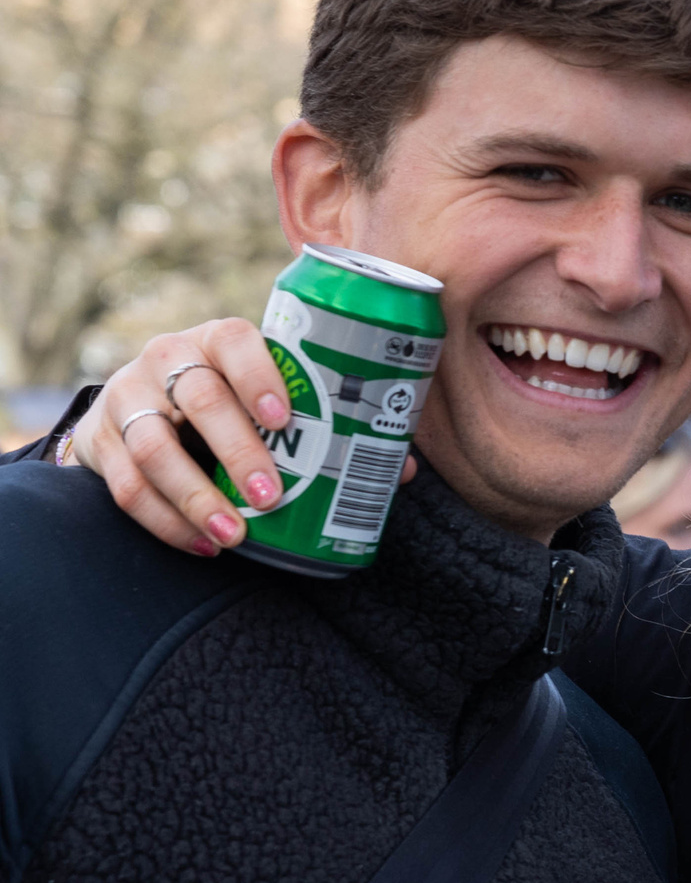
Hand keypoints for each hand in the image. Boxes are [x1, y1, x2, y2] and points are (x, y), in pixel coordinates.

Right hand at [66, 319, 412, 555]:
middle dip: (237, 449)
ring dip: (196, 496)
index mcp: (219, 338)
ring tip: (235, 534)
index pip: (237, 341)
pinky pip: (125, 486)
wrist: (143, 407)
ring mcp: (127, 397)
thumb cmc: (232, 401)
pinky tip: (204, 544)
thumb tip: (398, 470)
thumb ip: (328, 425)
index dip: (260, 377)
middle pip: (199, 399)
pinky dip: (166, 521)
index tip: (286, 418)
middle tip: (271, 495)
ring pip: (153, 446)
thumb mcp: (267, 397)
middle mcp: (168, 358)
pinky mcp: (100, 441)